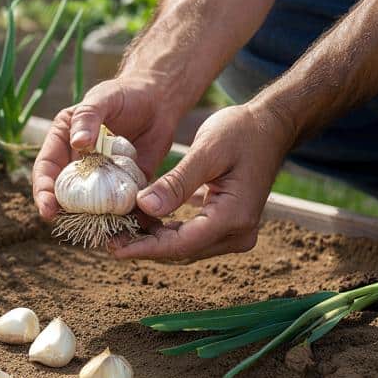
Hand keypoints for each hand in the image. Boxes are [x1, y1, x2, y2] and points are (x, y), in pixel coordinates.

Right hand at [33, 74, 183, 220]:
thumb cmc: (124, 94)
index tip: (47, 208)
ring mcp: (102, 178)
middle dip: (64, 212)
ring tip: (98, 231)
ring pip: (92, 205)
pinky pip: (121, 205)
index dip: (43, 190)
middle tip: (69, 225)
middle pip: (64, 194)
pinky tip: (128, 226)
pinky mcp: (126, 186)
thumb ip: (87, 117)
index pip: (46, 170)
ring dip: (94, 219)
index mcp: (62, 143)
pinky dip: (124, 217)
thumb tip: (76, 142)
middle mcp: (78, 164)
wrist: (158, 101)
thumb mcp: (102, 99)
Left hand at [110, 103, 294, 261]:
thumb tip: (144, 207)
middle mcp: (238, 234)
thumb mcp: (206, 152)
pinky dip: (166, 229)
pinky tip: (141, 219)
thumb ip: (177, 182)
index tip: (113, 247)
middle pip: (181, 250)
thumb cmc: (241, 131)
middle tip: (106, 238)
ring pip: (185, 245)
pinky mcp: (229, 226)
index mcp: (234, 217)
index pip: (181, 244)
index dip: (144, 248)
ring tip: (118, 229)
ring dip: (153, 239)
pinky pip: (192, 235)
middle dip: (144, 245)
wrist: (271, 127)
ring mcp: (236, 233)